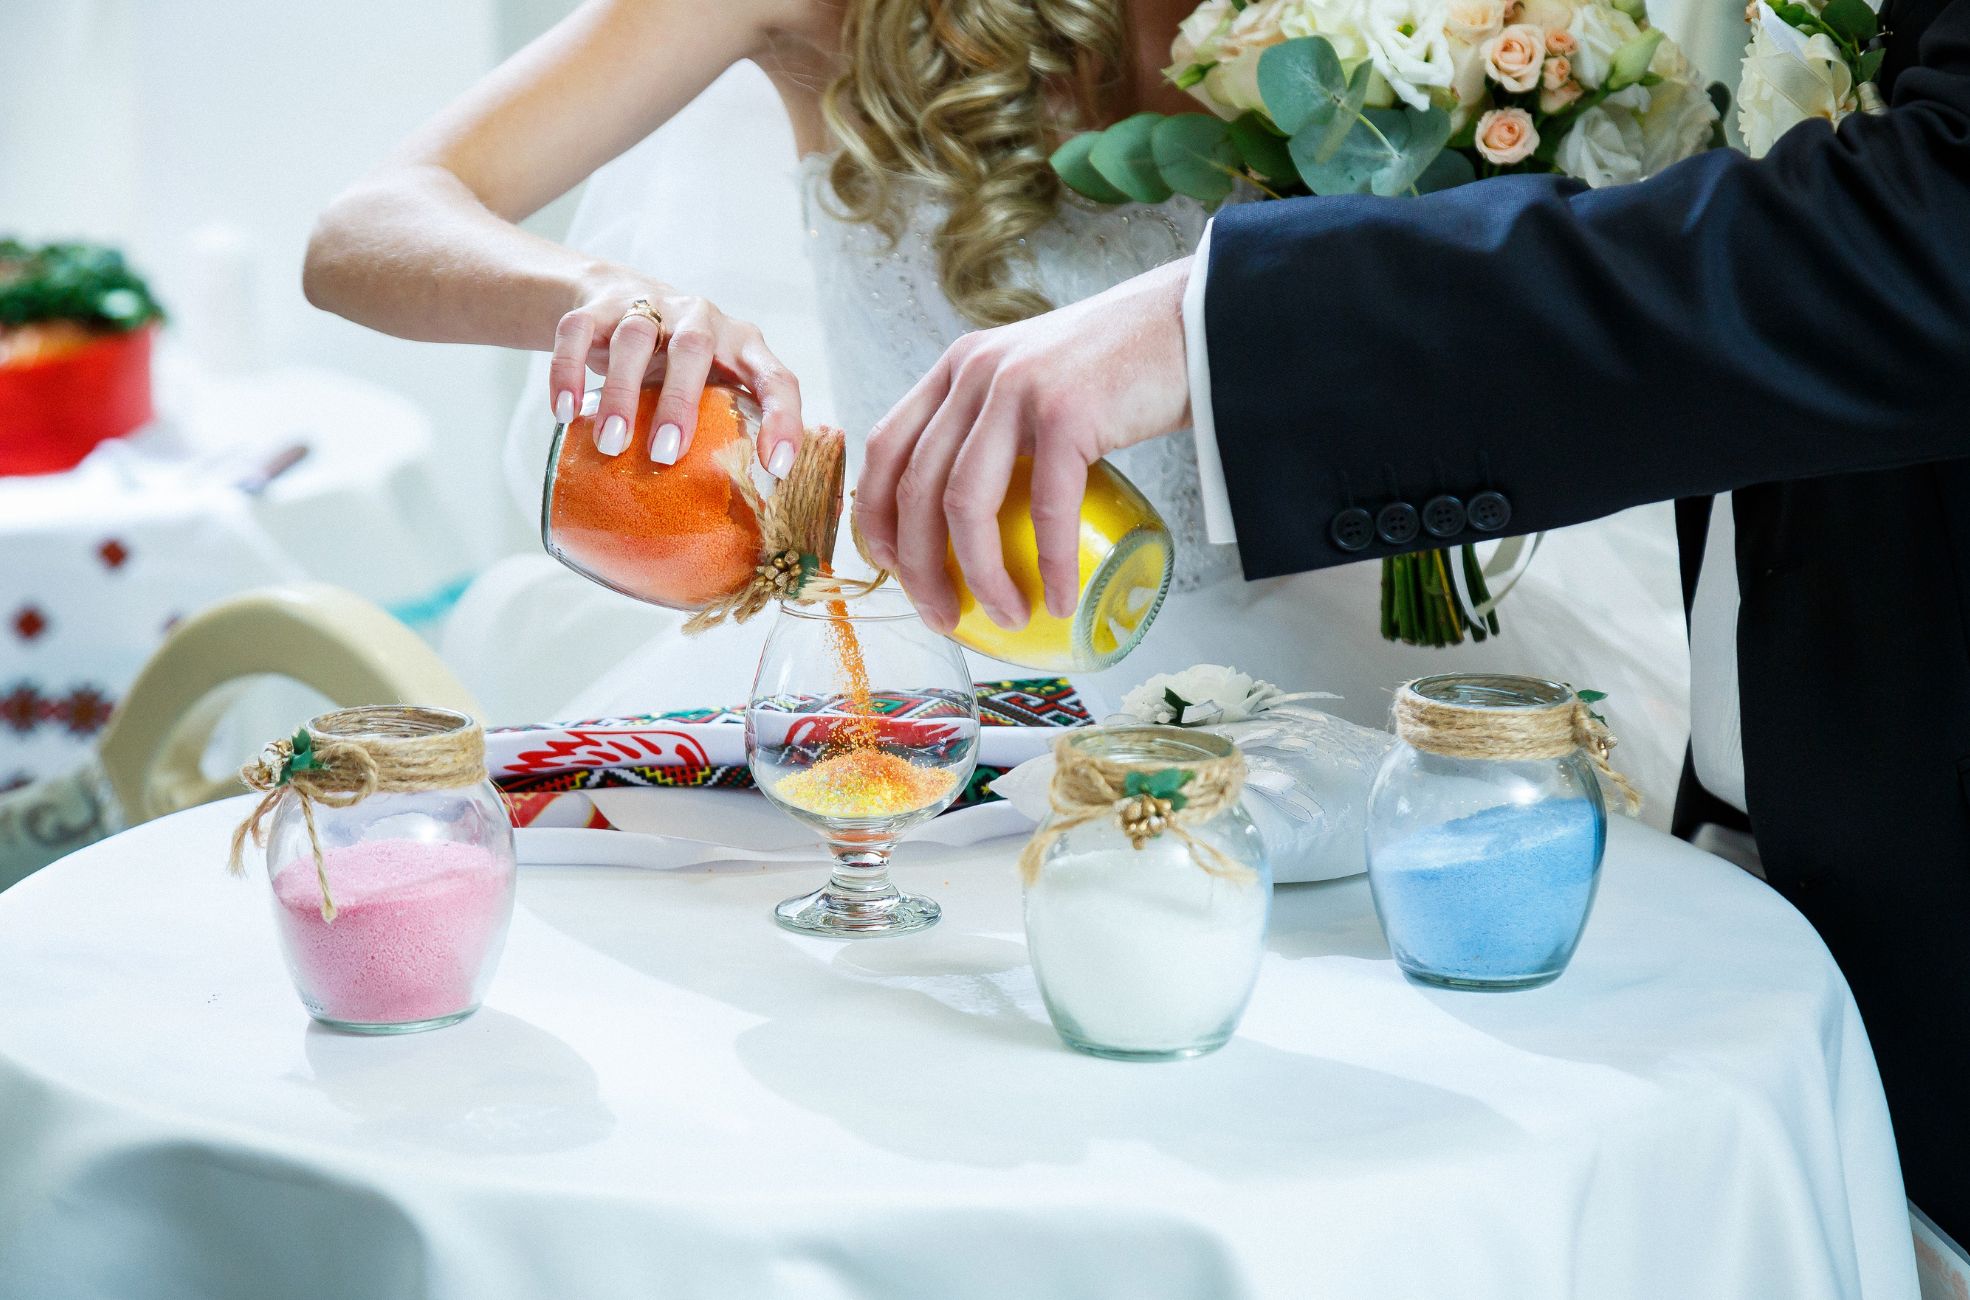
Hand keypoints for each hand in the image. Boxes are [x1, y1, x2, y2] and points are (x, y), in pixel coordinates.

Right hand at [549, 272, 801, 474]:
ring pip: (634, 338)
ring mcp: (649, 306)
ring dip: (621, 392)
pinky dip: (567, 370)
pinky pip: (578, 330)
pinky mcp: (598, 306)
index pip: (776, 378)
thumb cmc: (681, 364)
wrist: (620, 293)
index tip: (776, 467)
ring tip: (610, 443)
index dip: (783, 420)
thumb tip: (730, 515)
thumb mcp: (712, 385)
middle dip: (680, 402)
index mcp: (743, 345)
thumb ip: (723, 429)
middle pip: (694, 348)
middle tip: (665, 454)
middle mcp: (701, 318)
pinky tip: (564, 412)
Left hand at [855, 256, 1193, 633]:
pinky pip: (1046, 510)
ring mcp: (1018, 388)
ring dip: (979, 575)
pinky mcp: (1067, 412)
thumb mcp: (1034, 380)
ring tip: (1005, 616)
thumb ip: (994, 425)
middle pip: (916, 486)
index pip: (887, 446)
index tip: (893, 569)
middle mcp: (975, 372)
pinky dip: (1048, 566)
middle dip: (919, 567)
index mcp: (959, 367)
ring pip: (966, 504)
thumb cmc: (1123, 368)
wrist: (1194, 322)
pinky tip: (1059, 600)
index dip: (877, 516)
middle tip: (943, 615)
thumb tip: (973, 518)